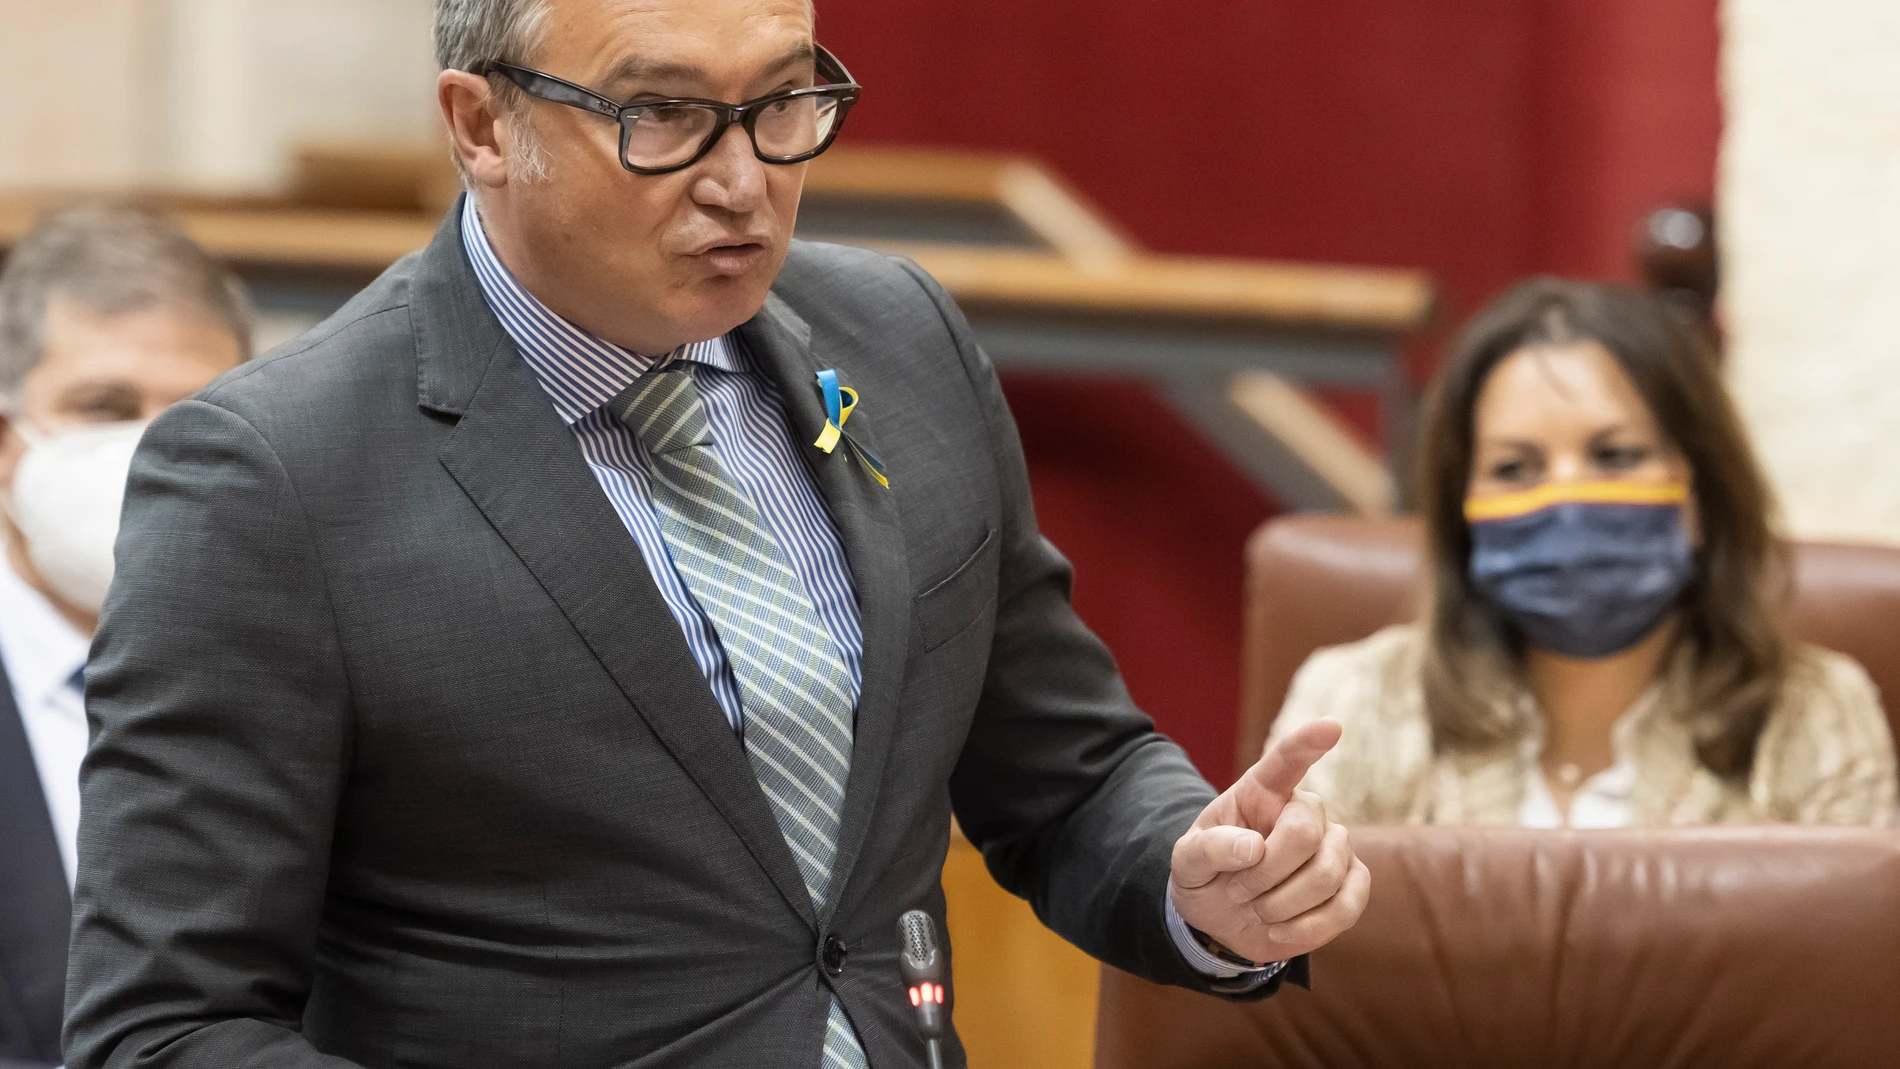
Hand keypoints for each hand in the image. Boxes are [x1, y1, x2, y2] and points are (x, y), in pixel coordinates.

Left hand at [1169, 718, 1368, 963]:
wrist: (1221, 920)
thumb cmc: (1206, 876)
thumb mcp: (1187, 862)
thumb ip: (1209, 849)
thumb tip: (1254, 847)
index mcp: (1262, 792)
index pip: (1287, 760)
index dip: (1308, 742)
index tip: (1331, 726)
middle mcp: (1305, 811)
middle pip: (1305, 832)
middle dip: (1265, 873)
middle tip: (1237, 890)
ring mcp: (1335, 847)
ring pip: (1327, 874)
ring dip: (1280, 904)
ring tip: (1257, 909)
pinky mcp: (1353, 884)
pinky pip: (1346, 907)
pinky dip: (1306, 928)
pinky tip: (1279, 929)